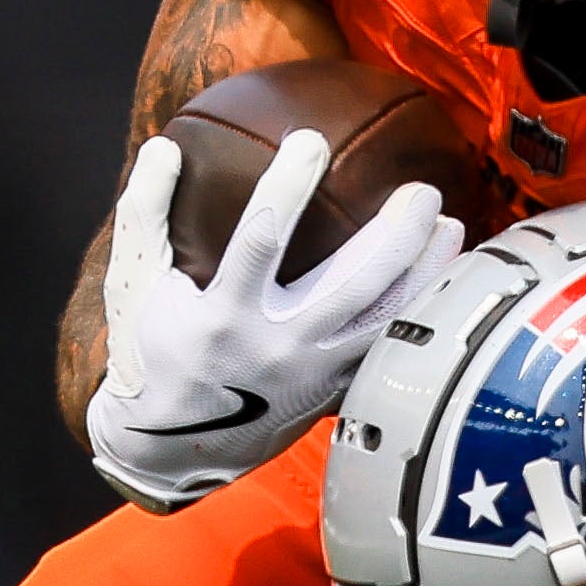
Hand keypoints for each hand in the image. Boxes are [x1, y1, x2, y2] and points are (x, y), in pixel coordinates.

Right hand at [85, 131, 460, 508]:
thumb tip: (165, 148)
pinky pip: (387, 347)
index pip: (262, 240)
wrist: (171, 444)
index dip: (286, 189)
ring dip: (424, 271)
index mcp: (224, 316)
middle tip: (422, 191)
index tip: (310, 141)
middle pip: (354, 284)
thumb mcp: (133, 284)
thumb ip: (144, 214)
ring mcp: (313, 374)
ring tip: (451, 226)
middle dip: (396, 234)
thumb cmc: (152, 351)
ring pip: (385, 319)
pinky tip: (443, 281)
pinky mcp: (333, 392)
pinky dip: (418, 312)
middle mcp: (277, 346)